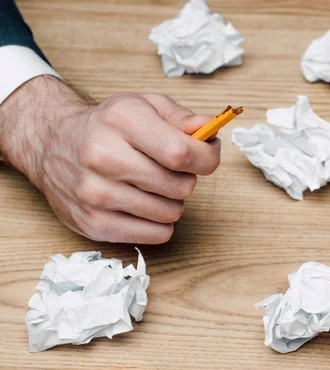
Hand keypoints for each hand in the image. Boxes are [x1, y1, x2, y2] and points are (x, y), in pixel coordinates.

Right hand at [0, 76, 219, 243]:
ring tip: (154, 186)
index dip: (207, 158)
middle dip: (186, 179)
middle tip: (170, 170)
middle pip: (180, 186)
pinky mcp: (94, 223)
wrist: (52, 143)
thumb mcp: (144, 105)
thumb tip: (209, 130)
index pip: (181, 153)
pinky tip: (145, 205)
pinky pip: (156, 235)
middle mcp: (104, 157)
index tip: (207, 156)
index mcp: (122, 121)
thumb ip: (182, 118)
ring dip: (172, 202)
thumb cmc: (108, 125)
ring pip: (170, 213)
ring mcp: (96, 194)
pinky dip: (159, 223)